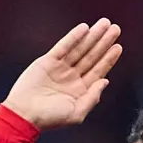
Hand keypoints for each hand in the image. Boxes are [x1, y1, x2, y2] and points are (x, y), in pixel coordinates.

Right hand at [2, 18, 122, 130]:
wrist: (24, 114)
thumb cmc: (49, 118)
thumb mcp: (77, 113)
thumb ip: (93, 98)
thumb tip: (105, 82)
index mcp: (80, 90)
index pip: (98, 70)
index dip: (109, 58)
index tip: (118, 47)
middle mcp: (72, 77)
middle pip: (92, 56)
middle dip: (104, 42)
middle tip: (115, 29)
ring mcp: (60, 68)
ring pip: (80, 49)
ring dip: (92, 36)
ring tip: (104, 24)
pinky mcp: (48, 61)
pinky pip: (63, 46)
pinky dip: (74, 37)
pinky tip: (84, 29)